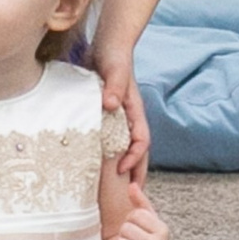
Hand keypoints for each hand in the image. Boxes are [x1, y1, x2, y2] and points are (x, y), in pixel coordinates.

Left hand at [90, 51, 150, 177]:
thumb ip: (114, 86)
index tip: (122, 172)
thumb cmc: (115, 56)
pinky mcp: (109, 114)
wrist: (109, 43)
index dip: (135, 158)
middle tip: (127, 196)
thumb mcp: (114, 69)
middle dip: (135, 172)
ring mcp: (120, 116)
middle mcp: (130, 116)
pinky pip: (112, 138)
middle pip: (138, 150)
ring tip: (115, 188)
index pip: (141, 140)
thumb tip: (111, 104)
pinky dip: (110, 153)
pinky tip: (97, 163)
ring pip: (126, 147)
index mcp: (135, 110)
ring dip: (124, 166)